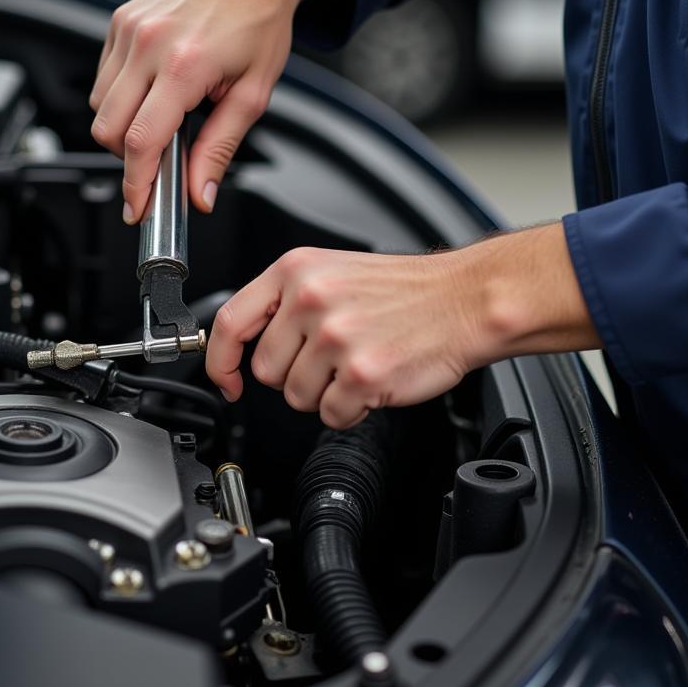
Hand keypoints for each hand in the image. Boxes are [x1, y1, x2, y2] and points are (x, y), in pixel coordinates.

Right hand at [89, 0, 344, 222]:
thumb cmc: (259, 21)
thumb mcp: (252, 94)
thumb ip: (219, 149)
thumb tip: (200, 194)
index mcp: (185, 65)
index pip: (141, 141)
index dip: (136, 183)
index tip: (138, 207)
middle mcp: (149, 44)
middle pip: (107, 128)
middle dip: (128, 158)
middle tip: (159, 162)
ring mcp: (129, 28)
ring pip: (99, 105)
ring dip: (122, 126)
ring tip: (162, 120)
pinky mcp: (120, 20)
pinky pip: (104, 77)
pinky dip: (120, 96)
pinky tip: (154, 90)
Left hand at [205, 225, 600, 428]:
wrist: (466, 299)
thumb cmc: (406, 290)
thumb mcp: (332, 273)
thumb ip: (284, 302)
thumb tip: (243, 343)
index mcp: (296, 271)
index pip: (230, 322)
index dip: (221, 360)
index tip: (227, 380)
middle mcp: (310, 300)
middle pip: (265, 371)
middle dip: (293, 376)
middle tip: (331, 359)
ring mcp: (335, 338)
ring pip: (296, 397)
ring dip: (325, 394)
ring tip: (357, 365)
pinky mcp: (362, 374)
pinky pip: (332, 415)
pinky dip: (351, 410)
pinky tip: (372, 382)